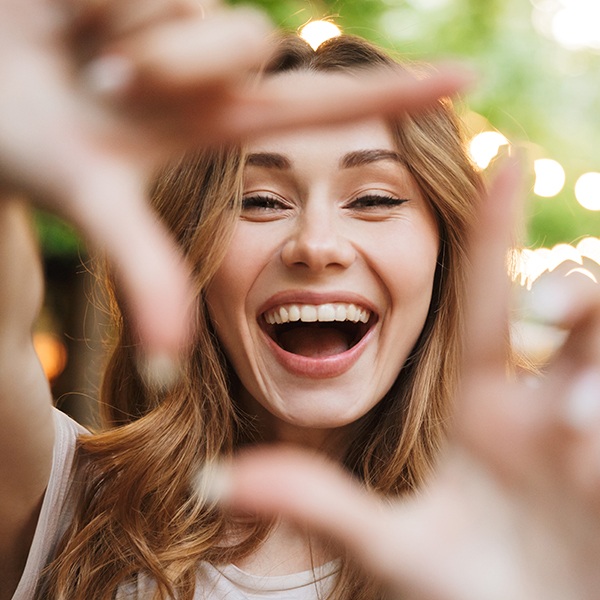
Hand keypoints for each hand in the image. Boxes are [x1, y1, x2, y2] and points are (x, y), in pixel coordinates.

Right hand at [0, 0, 472, 367]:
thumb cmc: (20, 148)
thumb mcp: (91, 203)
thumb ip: (144, 273)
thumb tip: (173, 365)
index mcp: (214, 122)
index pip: (324, 109)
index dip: (397, 96)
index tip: (468, 82)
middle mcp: (208, 67)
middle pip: (242, 43)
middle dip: (169, 65)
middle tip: (102, 85)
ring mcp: (179, 15)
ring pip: (195, 9)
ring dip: (124, 36)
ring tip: (79, 59)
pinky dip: (90, 0)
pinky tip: (64, 17)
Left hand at [221, 161, 599, 599]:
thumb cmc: (459, 593)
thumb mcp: (388, 545)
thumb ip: (314, 501)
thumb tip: (216, 474)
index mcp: (480, 404)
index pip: (482, 299)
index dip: (493, 230)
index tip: (498, 152)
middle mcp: (538, 404)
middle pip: (570, 308)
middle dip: (572, 293)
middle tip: (538, 315)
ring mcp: (588, 430)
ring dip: (598, 374)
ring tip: (572, 424)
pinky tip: (589, 434)